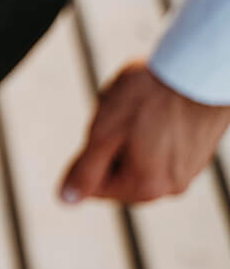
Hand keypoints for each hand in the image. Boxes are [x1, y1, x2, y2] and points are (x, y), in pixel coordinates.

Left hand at [61, 61, 229, 203]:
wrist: (200, 69)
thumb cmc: (151, 96)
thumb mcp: (104, 132)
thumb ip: (84, 171)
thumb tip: (67, 199)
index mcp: (146, 188)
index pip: (95, 188)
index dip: (89, 155)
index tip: (103, 128)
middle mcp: (172, 188)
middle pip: (119, 174)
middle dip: (112, 146)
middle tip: (123, 115)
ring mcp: (189, 170)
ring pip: (140, 158)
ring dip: (132, 136)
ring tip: (143, 108)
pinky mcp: (200, 152)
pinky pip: (164, 148)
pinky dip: (154, 130)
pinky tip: (159, 107)